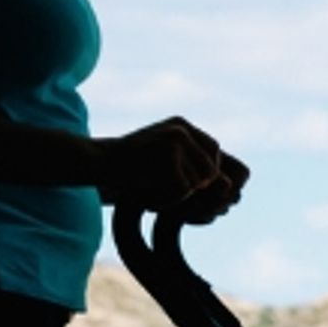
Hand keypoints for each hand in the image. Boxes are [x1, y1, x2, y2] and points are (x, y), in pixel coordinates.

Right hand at [98, 117, 249, 221]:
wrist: (97, 163)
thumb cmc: (129, 166)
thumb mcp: (163, 158)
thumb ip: (193, 167)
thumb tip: (230, 186)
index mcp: (182, 125)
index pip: (214, 152)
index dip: (206, 174)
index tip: (187, 188)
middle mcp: (182, 129)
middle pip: (211, 169)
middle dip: (197, 189)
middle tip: (171, 197)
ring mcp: (175, 140)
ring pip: (197, 182)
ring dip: (179, 197)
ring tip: (154, 195)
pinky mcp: (168, 156)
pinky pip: (183, 190)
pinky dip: (168, 201)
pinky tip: (150, 200)